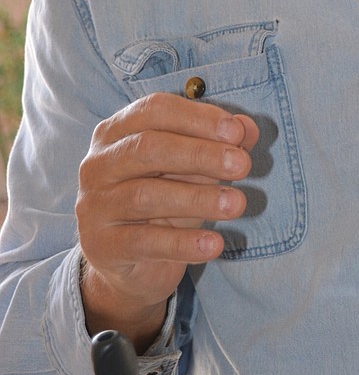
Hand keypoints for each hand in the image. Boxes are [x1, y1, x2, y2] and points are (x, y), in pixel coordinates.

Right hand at [76, 93, 258, 348]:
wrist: (131, 264)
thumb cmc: (165, 202)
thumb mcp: (194, 169)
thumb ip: (219, 145)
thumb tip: (248, 127)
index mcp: (117, 131)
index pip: (154, 110)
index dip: (198, 118)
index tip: (237, 132)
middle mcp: (98, 164)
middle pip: (148, 148)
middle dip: (200, 154)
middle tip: (243, 165)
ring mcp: (94, 205)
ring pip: (145, 195)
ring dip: (198, 198)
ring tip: (237, 204)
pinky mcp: (101, 247)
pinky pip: (143, 242)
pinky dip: (183, 243)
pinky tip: (215, 244)